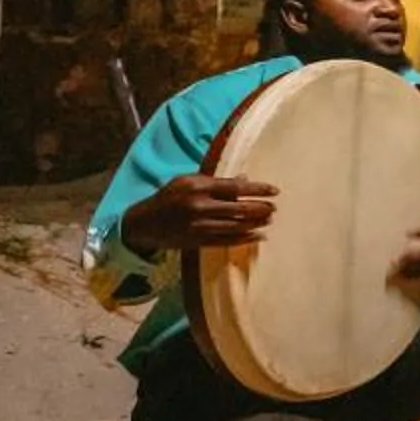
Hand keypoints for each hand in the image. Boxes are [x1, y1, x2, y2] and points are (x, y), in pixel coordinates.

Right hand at [121, 174, 275, 257]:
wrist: (144, 223)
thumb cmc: (169, 196)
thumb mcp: (187, 181)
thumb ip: (216, 181)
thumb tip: (245, 179)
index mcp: (197, 187)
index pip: (235, 188)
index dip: (258, 190)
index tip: (275, 191)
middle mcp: (199, 206)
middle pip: (238, 209)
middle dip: (260, 208)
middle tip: (274, 208)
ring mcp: (198, 226)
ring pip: (235, 226)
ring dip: (256, 224)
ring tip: (269, 220)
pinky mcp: (197, 241)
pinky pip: (226, 241)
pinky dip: (244, 239)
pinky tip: (258, 236)